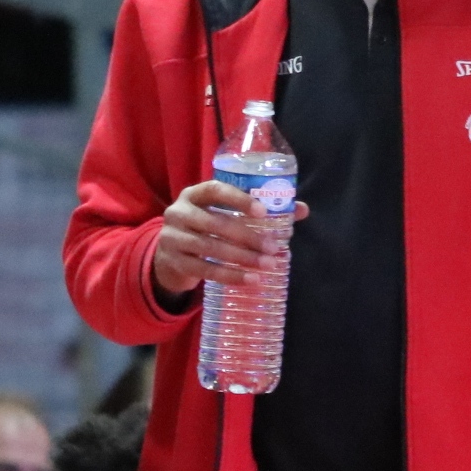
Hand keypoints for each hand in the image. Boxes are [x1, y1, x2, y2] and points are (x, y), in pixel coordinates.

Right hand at [149, 181, 306, 299]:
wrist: (169, 254)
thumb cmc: (205, 228)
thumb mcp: (222, 214)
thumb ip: (257, 210)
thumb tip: (301, 209)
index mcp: (194, 194)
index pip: (215, 190)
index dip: (238, 199)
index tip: (263, 212)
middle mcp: (179, 212)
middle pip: (215, 223)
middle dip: (248, 237)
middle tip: (273, 248)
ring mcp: (173, 238)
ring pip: (211, 248)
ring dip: (242, 258)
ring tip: (267, 265)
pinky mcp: (174, 262)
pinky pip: (205, 270)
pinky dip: (230, 276)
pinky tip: (251, 280)